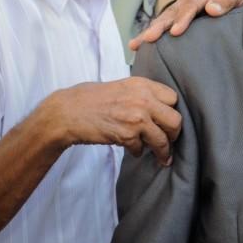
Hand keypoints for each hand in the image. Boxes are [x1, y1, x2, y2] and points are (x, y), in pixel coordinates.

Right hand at [45, 78, 182, 165]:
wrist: (67, 112)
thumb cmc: (92, 99)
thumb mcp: (122, 87)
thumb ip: (142, 94)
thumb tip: (161, 108)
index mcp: (143, 85)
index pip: (173, 98)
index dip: (172, 110)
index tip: (168, 120)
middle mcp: (143, 99)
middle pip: (175, 120)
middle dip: (175, 133)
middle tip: (171, 140)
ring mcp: (136, 117)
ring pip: (163, 139)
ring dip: (163, 151)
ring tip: (163, 157)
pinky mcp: (126, 135)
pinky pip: (142, 148)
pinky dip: (139, 152)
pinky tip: (134, 150)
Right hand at [129, 0, 242, 49]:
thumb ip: (229, 0)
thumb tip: (211, 9)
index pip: (192, 2)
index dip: (183, 16)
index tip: (176, 32)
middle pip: (173, 11)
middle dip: (161, 25)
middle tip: (151, 38)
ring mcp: (182, 10)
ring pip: (164, 19)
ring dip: (152, 31)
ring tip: (139, 43)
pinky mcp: (178, 21)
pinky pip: (163, 27)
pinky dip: (149, 35)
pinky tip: (135, 46)